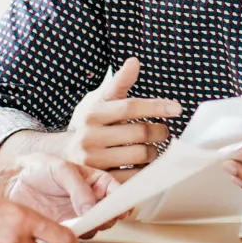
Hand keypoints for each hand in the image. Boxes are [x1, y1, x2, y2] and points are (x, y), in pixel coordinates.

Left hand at [4, 153, 120, 223]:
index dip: (122, 201)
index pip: (116, 191)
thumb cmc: (39, 168)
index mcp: (95, 181)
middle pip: (110, 213)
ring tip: (80, 220)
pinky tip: (67, 227)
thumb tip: (91, 208)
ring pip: (96, 227)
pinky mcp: (66, 227)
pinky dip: (76, 234)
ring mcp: (79, 214)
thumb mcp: (62, 170)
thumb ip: (79, 188)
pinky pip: (78, 236)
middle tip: (98, 217)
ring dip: (91, 227)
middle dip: (107, 217)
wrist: (14, 182)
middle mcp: (90, 199)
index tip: (122, 210)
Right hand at [65, 57, 181, 180]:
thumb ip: (120, 83)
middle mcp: (90, 137)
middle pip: (140, 132)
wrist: (65, 157)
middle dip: (159, 131)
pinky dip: (146, 170)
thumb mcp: (102, 103)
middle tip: (163, 131)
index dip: (156, 106)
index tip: (177, 108)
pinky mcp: (101, 181)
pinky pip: (136, 176)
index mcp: (93, 114)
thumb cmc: (93, 127)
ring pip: (141, 154)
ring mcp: (94, 162)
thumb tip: (134, 61)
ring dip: (154, 151)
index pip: (130, 107)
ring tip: (152, 148)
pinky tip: (145, 164)